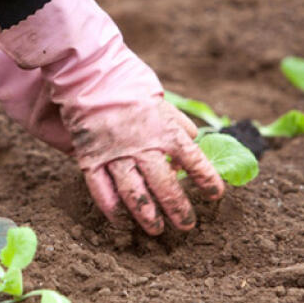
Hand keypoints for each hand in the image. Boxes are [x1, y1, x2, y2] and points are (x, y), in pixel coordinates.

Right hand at [0, 0, 223, 233]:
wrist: (87, 72)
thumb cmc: (126, 81)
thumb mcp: (160, 98)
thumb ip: (176, 122)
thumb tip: (193, 140)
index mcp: (164, 129)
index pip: (194, 160)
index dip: (207, 180)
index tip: (216, 195)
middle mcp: (143, 146)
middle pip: (166, 186)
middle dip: (179, 209)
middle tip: (187, 226)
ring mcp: (116, 155)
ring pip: (135, 194)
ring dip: (148, 216)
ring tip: (156, 231)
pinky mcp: (91, 159)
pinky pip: (102, 190)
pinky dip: (111, 208)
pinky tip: (119, 221)